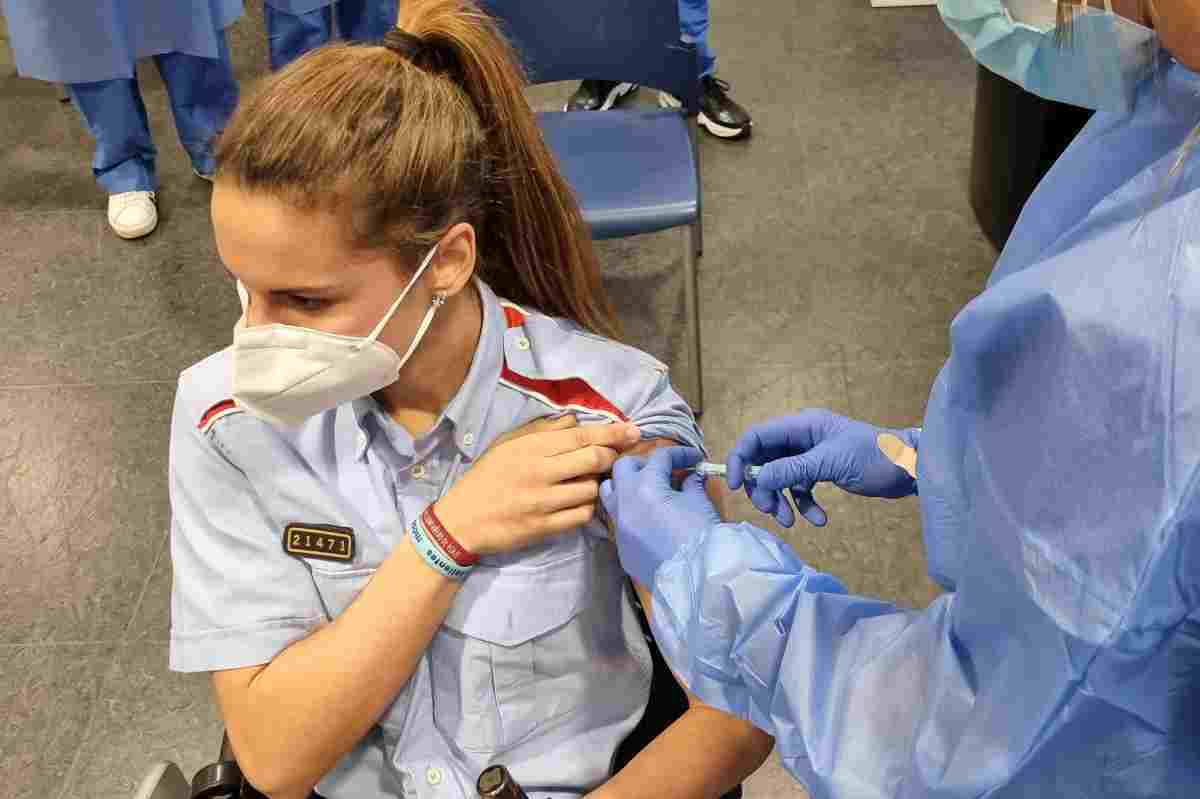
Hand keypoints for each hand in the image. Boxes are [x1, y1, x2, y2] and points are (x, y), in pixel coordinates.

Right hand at [435, 415, 641, 554]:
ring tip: (591, 480)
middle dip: (613, 456)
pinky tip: (581, 502)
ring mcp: (544, 502)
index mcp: (531, 448)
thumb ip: (542, 431)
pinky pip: (582, 515)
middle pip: (593, 460)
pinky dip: (588, 507)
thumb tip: (575, 421)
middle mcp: (540, 472)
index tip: (633, 430)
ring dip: (598, 483)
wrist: (461, 521)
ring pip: (591, 489)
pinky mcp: (545, 527)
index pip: (581, 436)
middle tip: (621, 455)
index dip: (612, 433)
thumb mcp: (507, 445)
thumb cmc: (485, 477)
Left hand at [600, 447, 720, 586]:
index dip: (680, 454)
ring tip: (648, 491)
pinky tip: (650, 520)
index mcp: (645, 487)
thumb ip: (692, 483)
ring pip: (610, 493)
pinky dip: (631, 513)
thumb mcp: (699, 503)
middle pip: (623, 467)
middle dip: (645, 463)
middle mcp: (624, 503)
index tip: (695, 459)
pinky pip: (619, 521)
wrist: (698, 579)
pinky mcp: (621, 548)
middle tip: (666, 472)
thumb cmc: (702, 536)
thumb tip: (691, 476)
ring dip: (627, 486)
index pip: (660, 457)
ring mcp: (619, 526)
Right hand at [728, 410, 918, 527]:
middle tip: (771, 511)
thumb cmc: (876, 457)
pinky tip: (819, 519)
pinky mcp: (822, 472)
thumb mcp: (831, 462)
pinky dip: (805, 506)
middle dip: (764, 489)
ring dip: (782, 501)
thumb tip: (757, 480)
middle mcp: (802, 438)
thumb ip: (791, 470)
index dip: (740, 459)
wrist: (911, 468)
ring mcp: (811, 455)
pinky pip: (801, 490)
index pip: (756, 437)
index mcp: (801, 426)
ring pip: (780, 479)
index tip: (736, 486)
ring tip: (792, 522)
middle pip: (764, 462)